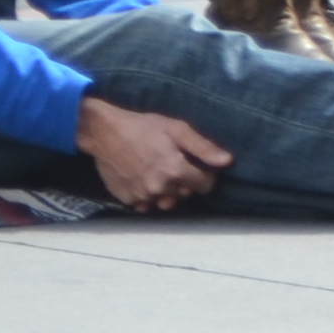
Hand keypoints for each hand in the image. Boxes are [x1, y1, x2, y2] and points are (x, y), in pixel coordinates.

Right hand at [78, 95, 229, 211]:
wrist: (106, 134)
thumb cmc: (144, 127)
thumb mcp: (178, 130)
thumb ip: (203, 148)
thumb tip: (227, 162)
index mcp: (175, 171)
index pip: (204, 186)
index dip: (206, 176)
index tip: (200, 167)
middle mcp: (160, 188)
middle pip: (186, 194)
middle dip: (186, 182)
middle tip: (177, 164)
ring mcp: (142, 196)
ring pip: (166, 202)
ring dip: (169, 192)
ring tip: (162, 173)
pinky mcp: (127, 200)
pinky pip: (147, 204)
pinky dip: (150, 196)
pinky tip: (146, 179)